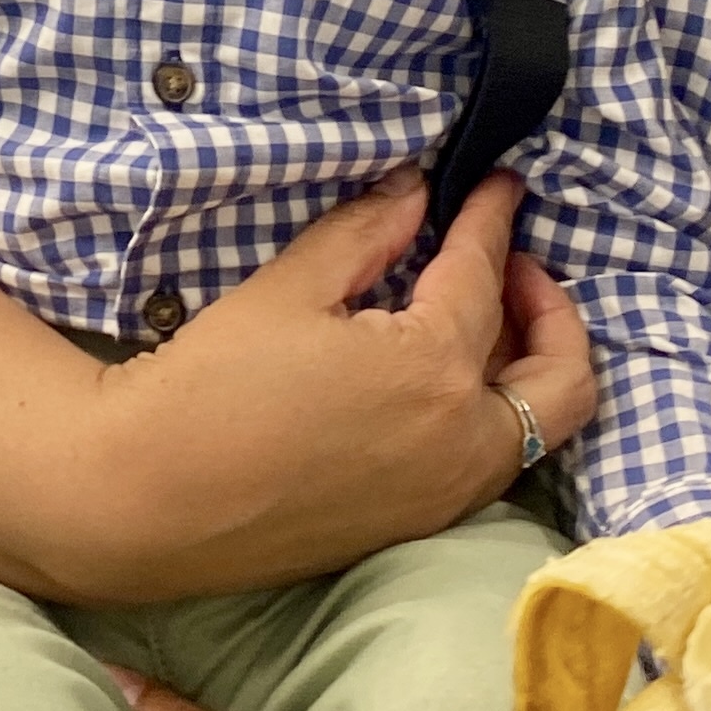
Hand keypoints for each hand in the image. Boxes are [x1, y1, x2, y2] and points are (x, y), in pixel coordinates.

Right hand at [82, 169, 599, 593]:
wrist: (146, 500)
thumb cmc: (208, 389)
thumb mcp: (289, 291)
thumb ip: (366, 235)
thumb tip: (415, 193)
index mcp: (435, 372)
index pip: (484, 277)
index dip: (492, 218)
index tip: (498, 182)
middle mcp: (462, 443)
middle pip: (563, 378)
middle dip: (552, 310)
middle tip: (510, 263)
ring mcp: (444, 497)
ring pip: (533, 428)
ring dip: (527, 366)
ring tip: (479, 316)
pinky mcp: (414, 527)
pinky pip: (487, 462)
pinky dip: (490, 411)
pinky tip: (439, 378)